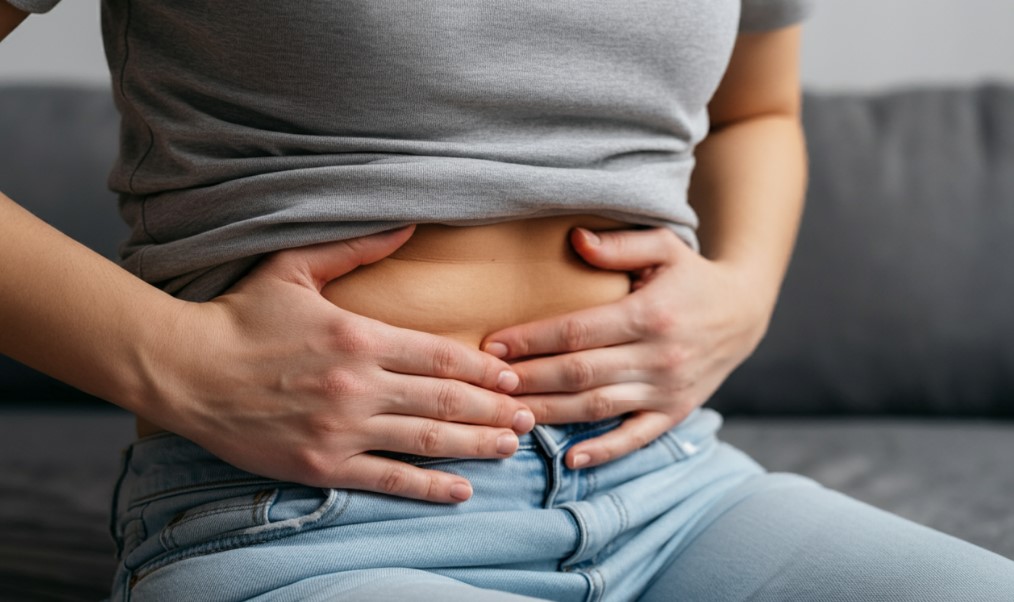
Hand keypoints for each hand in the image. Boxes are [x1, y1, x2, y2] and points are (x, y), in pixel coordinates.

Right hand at [148, 226, 533, 503]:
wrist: (184, 370)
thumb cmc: (239, 316)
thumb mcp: (294, 268)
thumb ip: (355, 248)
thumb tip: (407, 223)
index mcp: (359, 336)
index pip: (440, 356)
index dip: (483, 369)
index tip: (511, 377)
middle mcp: (359, 386)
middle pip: (446, 400)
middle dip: (494, 409)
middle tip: (530, 416)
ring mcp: (341, 430)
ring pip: (427, 441)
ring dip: (477, 445)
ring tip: (511, 446)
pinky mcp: (322, 465)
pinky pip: (388, 478)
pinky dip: (429, 487)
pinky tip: (463, 490)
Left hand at [481, 227, 773, 469]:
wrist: (745, 312)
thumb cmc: (692, 276)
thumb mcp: (665, 246)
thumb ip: (621, 245)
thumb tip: (575, 239)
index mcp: (649, 314)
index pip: (577, 331)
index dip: (531, 340)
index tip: (493, 346)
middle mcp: (658, 356)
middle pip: (579, 372)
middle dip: (528, 379)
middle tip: (487, 383)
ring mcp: (667, 389)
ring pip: (597, 406)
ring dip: (550, 412)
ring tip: (509, 414)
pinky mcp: (675, 412)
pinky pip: (636, 437)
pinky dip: (604, 451)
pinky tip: (570, 457)